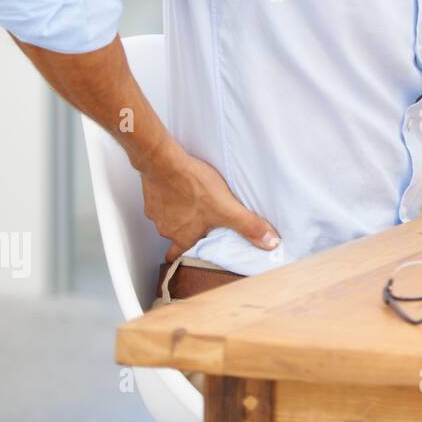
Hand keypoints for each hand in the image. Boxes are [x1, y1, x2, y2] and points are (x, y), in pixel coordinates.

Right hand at [139, 141, 280, 262]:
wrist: (166, 163)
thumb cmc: (194, 186)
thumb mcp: (228, 208)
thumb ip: (248, 226)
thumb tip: (270, 244)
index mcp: (184, 236)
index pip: (178, 256)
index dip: (183, 257)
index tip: (189, 257)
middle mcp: (167, 228)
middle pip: (175, 236)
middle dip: (186, 231)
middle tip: (198, 224)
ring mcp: (156, 212)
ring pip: (168, 218)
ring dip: (179, 213)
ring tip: (193, 203)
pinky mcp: (151, 195)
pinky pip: (161, 201)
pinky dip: (170, 197)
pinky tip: (181, 189)